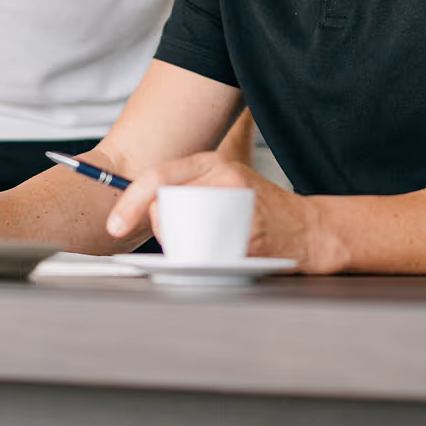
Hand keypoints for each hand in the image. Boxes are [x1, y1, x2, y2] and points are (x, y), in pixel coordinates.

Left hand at [106, 152, 315, 263]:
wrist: (311, 229)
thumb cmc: (262, 210)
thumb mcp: (222, 183)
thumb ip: (186, 188)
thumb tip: (138, 209)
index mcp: (211, 162)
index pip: (157, 177)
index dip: (129, 203)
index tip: (114, 225)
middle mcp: (224, 176)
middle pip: (165, 209)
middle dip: (162, 233)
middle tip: (179, 242)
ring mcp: (239, 204)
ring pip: (184, 235)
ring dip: (186, 251)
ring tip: (208, 248)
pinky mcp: (251, 233)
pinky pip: (210, 254)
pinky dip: (209, 263)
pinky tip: (225, 256)